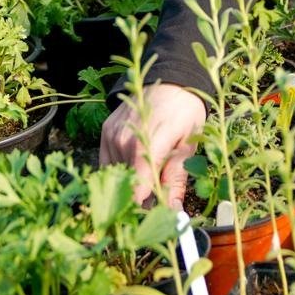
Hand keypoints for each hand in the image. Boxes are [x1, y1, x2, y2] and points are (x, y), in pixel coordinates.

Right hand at [100, 83, 205, 205]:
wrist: (172, 79)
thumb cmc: (186, 111)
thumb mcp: (189, 145)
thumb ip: (177, 180)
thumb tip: (174, 212)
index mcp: (149, 145)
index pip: (138, 192)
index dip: (146, 209)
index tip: (156, 216)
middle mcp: (124, 141)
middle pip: (127, 186)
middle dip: (141, 197)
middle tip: (158, 195)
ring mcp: (112, 135)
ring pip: (118, 175)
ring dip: (131, 181)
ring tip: (151, 171)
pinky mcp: (106, 131)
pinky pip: (109, 162)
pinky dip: (122, 168)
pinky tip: (137, 162)